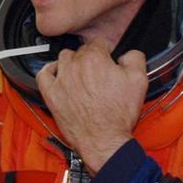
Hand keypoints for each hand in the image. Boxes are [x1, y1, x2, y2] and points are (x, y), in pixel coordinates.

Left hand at [36, 38, 147, 171]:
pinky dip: (49, 71)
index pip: (98, 43)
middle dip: (90, 57)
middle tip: (98, 71)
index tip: (108, 59)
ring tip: (81, 73)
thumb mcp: (139, 80)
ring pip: (63, 59)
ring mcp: (60, 80)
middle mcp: (74, 66)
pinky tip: (57, 75)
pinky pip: (43, 74)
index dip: (106, 51)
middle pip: (80, 51)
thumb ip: (134, 58)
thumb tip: (126, 54)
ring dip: (72, 62)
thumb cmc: (118, 114)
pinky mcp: (51, 94)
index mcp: (94, 59)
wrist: (104, 139)